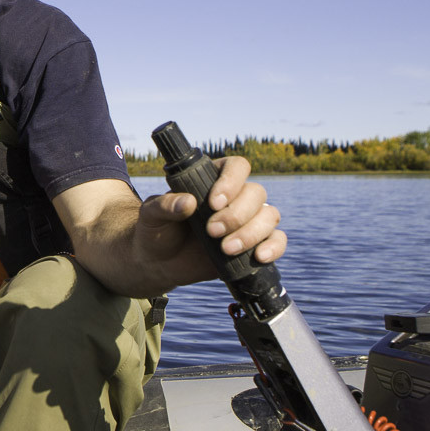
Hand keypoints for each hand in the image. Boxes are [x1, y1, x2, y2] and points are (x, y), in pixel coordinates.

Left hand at [133, 155, 285, 286]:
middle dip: (236, 215)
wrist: (159, 263)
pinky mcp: (254, 244)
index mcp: (213, 180)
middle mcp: (235, 197)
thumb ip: (164, 206)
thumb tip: (187, 202)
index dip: (231, 181)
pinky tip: (259, 256)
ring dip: (252, 233)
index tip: (213, 202)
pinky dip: (273, 247)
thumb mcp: (151, 215)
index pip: (237, 167)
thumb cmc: (156, 230)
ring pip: (270, 216)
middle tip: (212, 231)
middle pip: (256, 194)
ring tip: (226, 249)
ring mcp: (248, 220)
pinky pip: (278, 240)